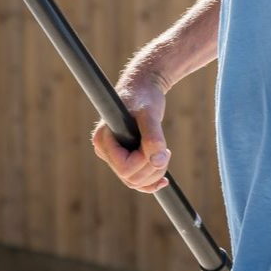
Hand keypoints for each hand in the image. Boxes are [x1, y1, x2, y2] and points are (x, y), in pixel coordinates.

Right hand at [92, 68, 171, 193]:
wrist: (144, 88)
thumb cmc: (144, 96)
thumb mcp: (150, 114)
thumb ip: (154, 138)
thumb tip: (158, 163)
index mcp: (104, 139)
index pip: (125, 168)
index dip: (145, 161)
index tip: (160, 146)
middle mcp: (105, 150)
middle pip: (130, 178)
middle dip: (153, 169)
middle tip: (166, 150)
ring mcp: (113, 156)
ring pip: (135, 181)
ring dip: (154, 174)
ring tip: (165, 153)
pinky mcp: (124, 157)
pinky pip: (136, 180)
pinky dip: (150, 182)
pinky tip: (164, 179)